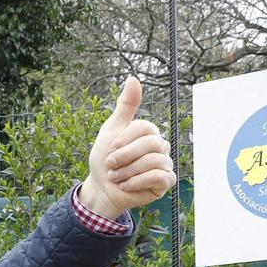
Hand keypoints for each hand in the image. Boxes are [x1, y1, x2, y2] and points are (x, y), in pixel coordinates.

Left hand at [81, 75, 175, 219]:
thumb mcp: (111, 130)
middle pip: (150, 144)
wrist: (101, 188)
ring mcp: (165, 164)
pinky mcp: (165, 182)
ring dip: (127, 171)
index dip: (123, 140)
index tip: (109, 150)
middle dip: (124, 157)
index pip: (144, 128)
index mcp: (149, 133)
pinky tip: (125, 185)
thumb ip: (125, 106)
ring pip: (153, 161)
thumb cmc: (105, 159)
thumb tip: (133, 78)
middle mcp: (161, 146)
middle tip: (110, 166)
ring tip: (117, 177)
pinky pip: (157, 177)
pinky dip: (135, 182)